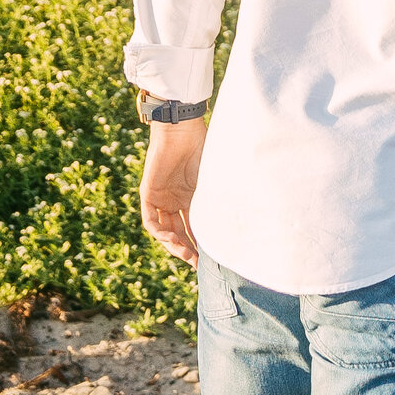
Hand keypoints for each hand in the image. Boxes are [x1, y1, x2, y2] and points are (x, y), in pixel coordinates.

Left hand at [139, 116, 207, 265]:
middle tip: (198, 264)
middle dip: (187, 250)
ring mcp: (161, 198)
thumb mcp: (213, 181)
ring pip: (164, 231)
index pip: (194, 228)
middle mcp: (175, 201)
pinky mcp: (148, 194)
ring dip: (173, 246)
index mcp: (192, 197)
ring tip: (187, 254)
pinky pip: (150, 221)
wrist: (183, 130)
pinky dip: (160, 233)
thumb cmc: (203, 148)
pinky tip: (172, 240)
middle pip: (179, 233)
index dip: (200, 245)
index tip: (209, 261)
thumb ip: (220, 200)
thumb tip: (245, 222)